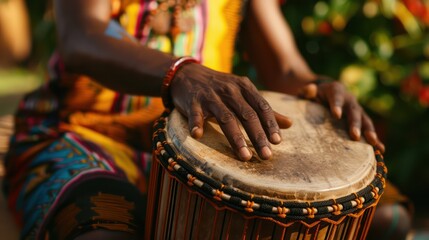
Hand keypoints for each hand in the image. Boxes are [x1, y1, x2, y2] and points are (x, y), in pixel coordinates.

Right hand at [170, 63, 291, 160]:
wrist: (187, 74)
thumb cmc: (219, 88)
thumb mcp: (242, 93)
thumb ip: (264, 110)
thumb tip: (289, 124)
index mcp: (244, 87)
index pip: (261, 107)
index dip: (270, 124)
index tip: (277, 142)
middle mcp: (229, 89)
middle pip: (246, 114)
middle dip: (257, 136)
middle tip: (266, 155)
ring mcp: (210, 95)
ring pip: (226, 117)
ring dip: (235, 138)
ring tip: (245, 156)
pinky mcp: (192, 100)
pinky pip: (195, 113)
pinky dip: (196, 123)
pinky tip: (198, 135)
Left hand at [300, 78, 384, 152]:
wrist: (323, 94)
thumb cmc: (312, 95)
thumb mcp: (307, 92)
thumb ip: (307, 91)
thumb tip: (310, 89)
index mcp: (336, 90)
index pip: (337, 96)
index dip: (337, 105)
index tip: (336, 115)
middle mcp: (349, 99)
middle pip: (354, 111)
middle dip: (355, 123)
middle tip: (355, 135)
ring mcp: (356, 110)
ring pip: (365, 120)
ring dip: (369, 131)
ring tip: (373, 143)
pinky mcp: (360, 121)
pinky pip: (368, 130)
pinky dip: (375, 139)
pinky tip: (381, 150)